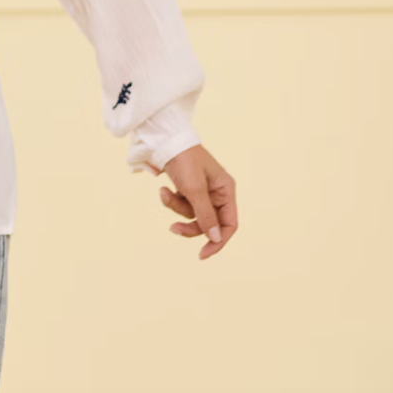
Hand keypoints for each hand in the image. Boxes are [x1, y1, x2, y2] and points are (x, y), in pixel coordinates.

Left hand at [155, 144, 236, 260]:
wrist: (163, 139)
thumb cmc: (183, 160)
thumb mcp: (194, 189)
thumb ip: (206, 216)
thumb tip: (216, 239)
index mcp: (226, 190)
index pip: (229, 224)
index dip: (218, 241)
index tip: (202, 254)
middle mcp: (217, 191)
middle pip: (209, 223)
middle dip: (189, 225)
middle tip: (172, 228)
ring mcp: (202, 190)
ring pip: (192, 214)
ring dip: (176, 207)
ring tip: (163, 193)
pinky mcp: (187, 187)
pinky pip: (182, 203)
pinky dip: (171, 199)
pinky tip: (163, 188)